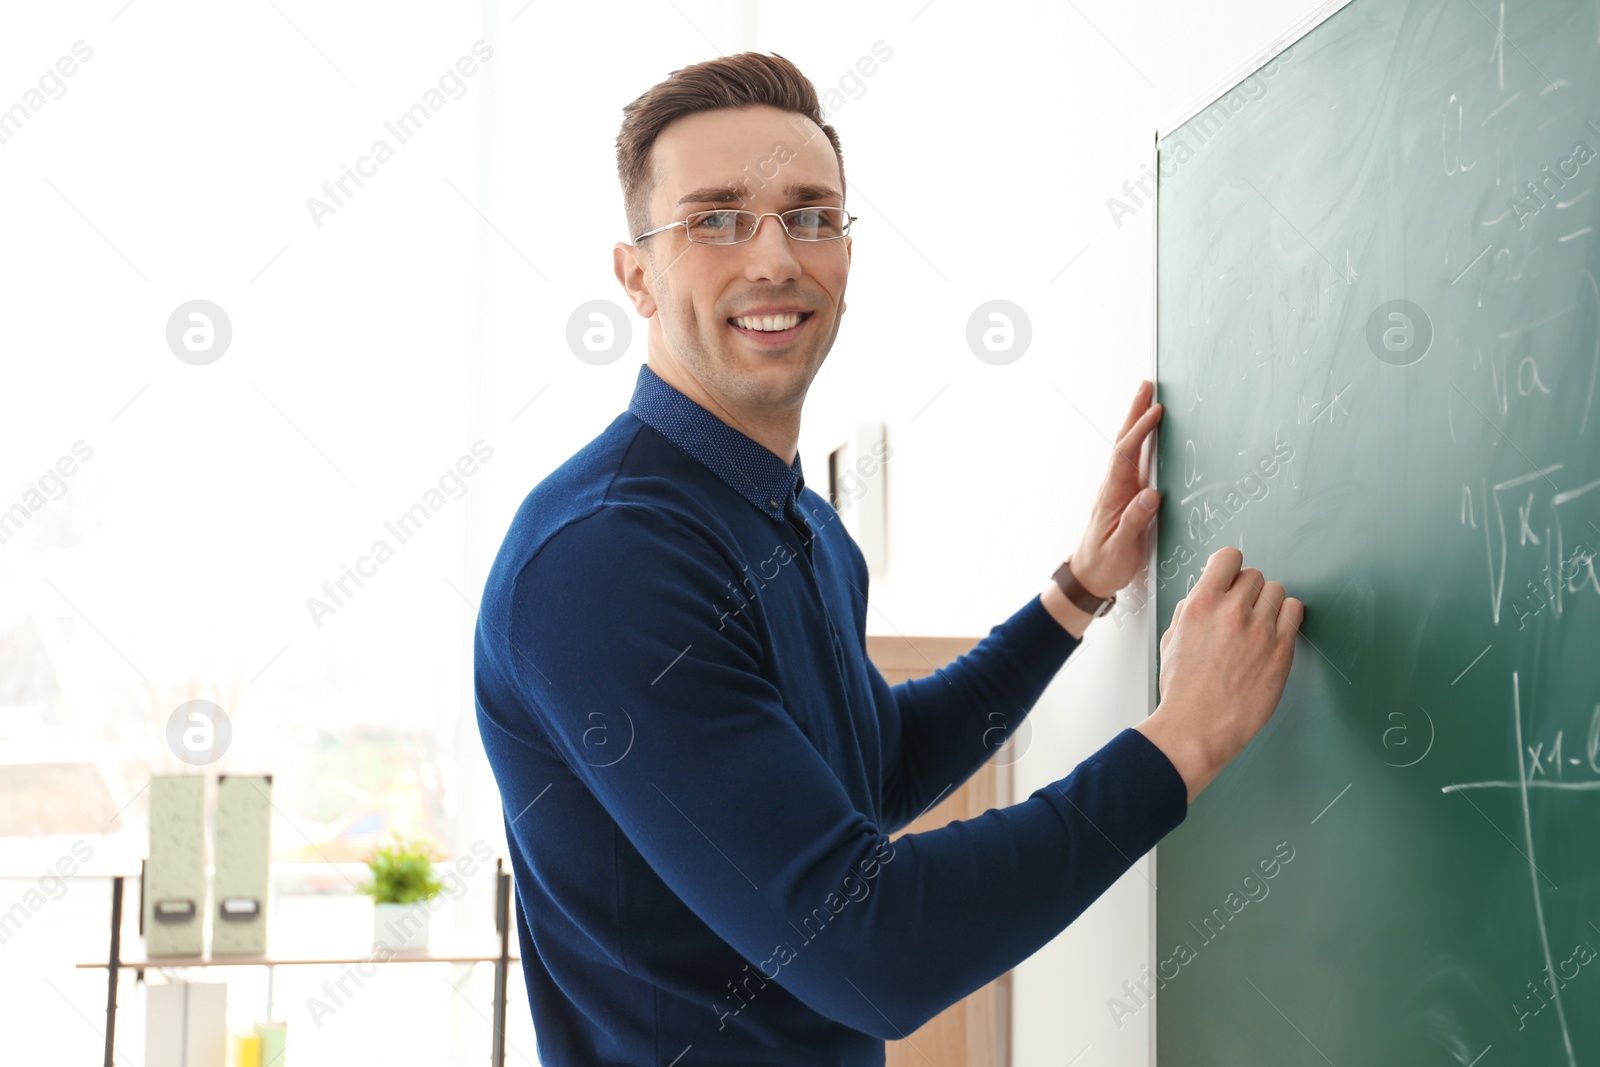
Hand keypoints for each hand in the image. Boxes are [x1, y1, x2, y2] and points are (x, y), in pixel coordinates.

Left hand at [1069, 380, 1163, 598]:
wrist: (1089, 576)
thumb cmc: (1106, 563)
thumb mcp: (1121, 547)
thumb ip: (1135, 521)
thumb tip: (1151, 494)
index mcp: (1113, 495)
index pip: (1126, 455)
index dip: (1141, 432)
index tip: (1156, 411)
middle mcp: (1115, 486)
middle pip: (1124, 442)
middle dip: (1135, 413)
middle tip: (1147, 386)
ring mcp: (1119, 489)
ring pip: (1129, 449)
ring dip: (1138, 422)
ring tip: (1149, 398)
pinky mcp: (1125, 495)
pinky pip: (1134, 461)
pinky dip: (1142, 441)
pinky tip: (1148, 433)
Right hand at [1137, 547, 1303, 802]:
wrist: (1197, 726)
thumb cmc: (1182, 690)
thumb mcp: (1172, 639)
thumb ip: (1191, 610)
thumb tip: (1206, 596)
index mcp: (1201, 604)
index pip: (1228, 558)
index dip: (1230, 567)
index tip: (1231, 578)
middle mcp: (1232, 611)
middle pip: (1255, 575)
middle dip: (1247, 591)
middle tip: (1242, 611)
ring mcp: (1260, 630)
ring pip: (1277, 591)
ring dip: (1268, 603)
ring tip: (1259, 624)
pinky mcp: (1281, 650)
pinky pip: (1295, 611)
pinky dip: (1287, 616)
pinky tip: (1275, 631)